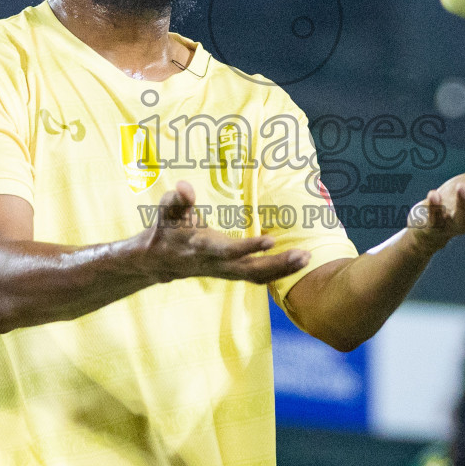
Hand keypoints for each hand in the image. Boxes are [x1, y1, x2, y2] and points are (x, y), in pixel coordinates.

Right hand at [140, 181, 307, 284]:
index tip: (270, 240)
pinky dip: (278, 272)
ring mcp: (224, 272)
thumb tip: (185, 187)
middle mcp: (215, 264)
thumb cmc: (166, 229)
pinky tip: (297, 263)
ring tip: (307, 258)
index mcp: (201, 248)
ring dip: (283, 269)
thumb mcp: (167, 210)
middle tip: (303, 255)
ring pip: (257, 276)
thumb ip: (177, 199)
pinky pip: (257, 278)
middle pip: (250, 270)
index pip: (228, 251)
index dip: (248, 247)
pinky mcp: (231, 274)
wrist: (158, 260)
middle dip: (277, 264)